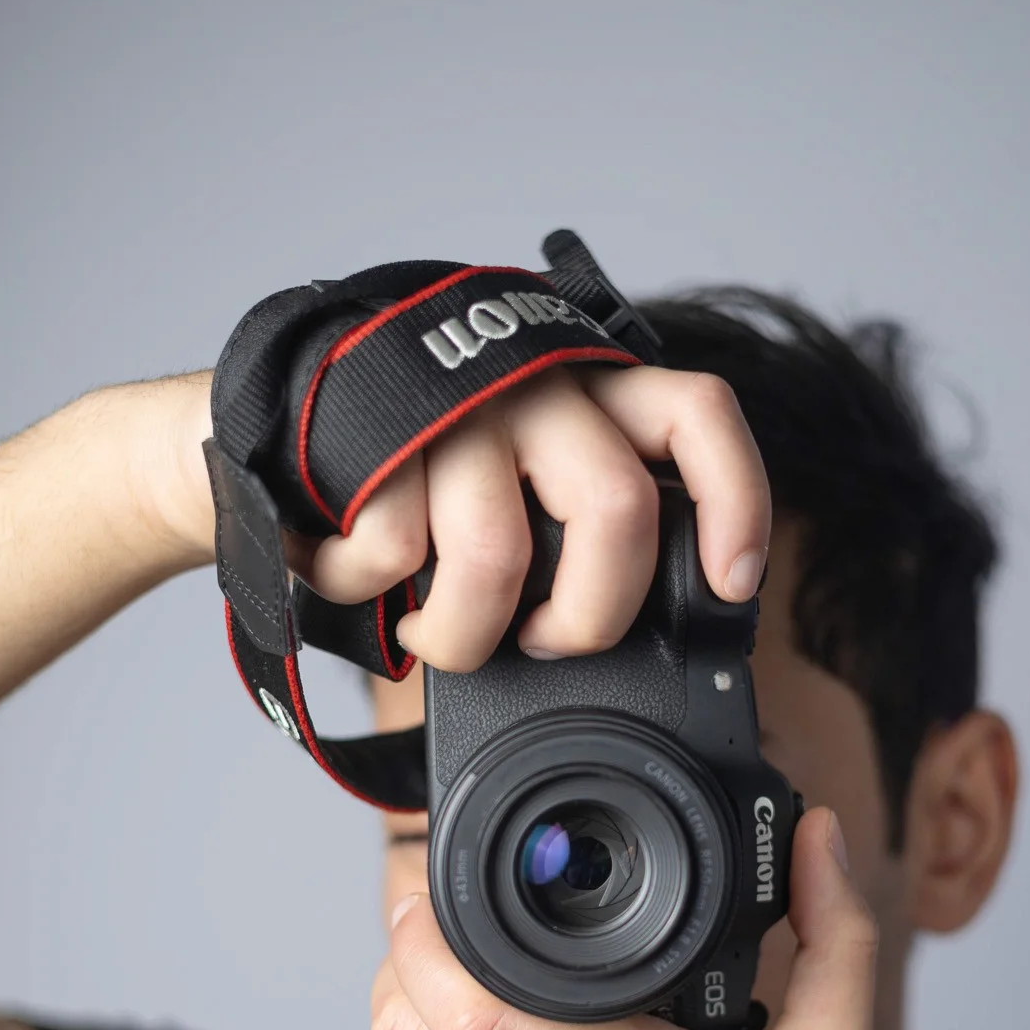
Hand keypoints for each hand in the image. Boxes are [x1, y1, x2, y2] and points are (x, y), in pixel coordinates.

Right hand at [296, 365, 771, 669]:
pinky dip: (371, 597)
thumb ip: (587, 514)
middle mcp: (540, 385)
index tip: (732, 585)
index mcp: (597, 390)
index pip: (699, 415)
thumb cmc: (436, 461)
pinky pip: (395, 553)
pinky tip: (365, 587)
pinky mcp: (375, 433)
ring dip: (467, 636)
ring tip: (442, 639)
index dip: (734, 501)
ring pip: (498, 554)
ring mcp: (459, 408)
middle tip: (549, 644)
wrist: (295, 401)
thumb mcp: (533, 468)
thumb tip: (642, 628)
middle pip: (616, 510)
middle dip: (590, 616)